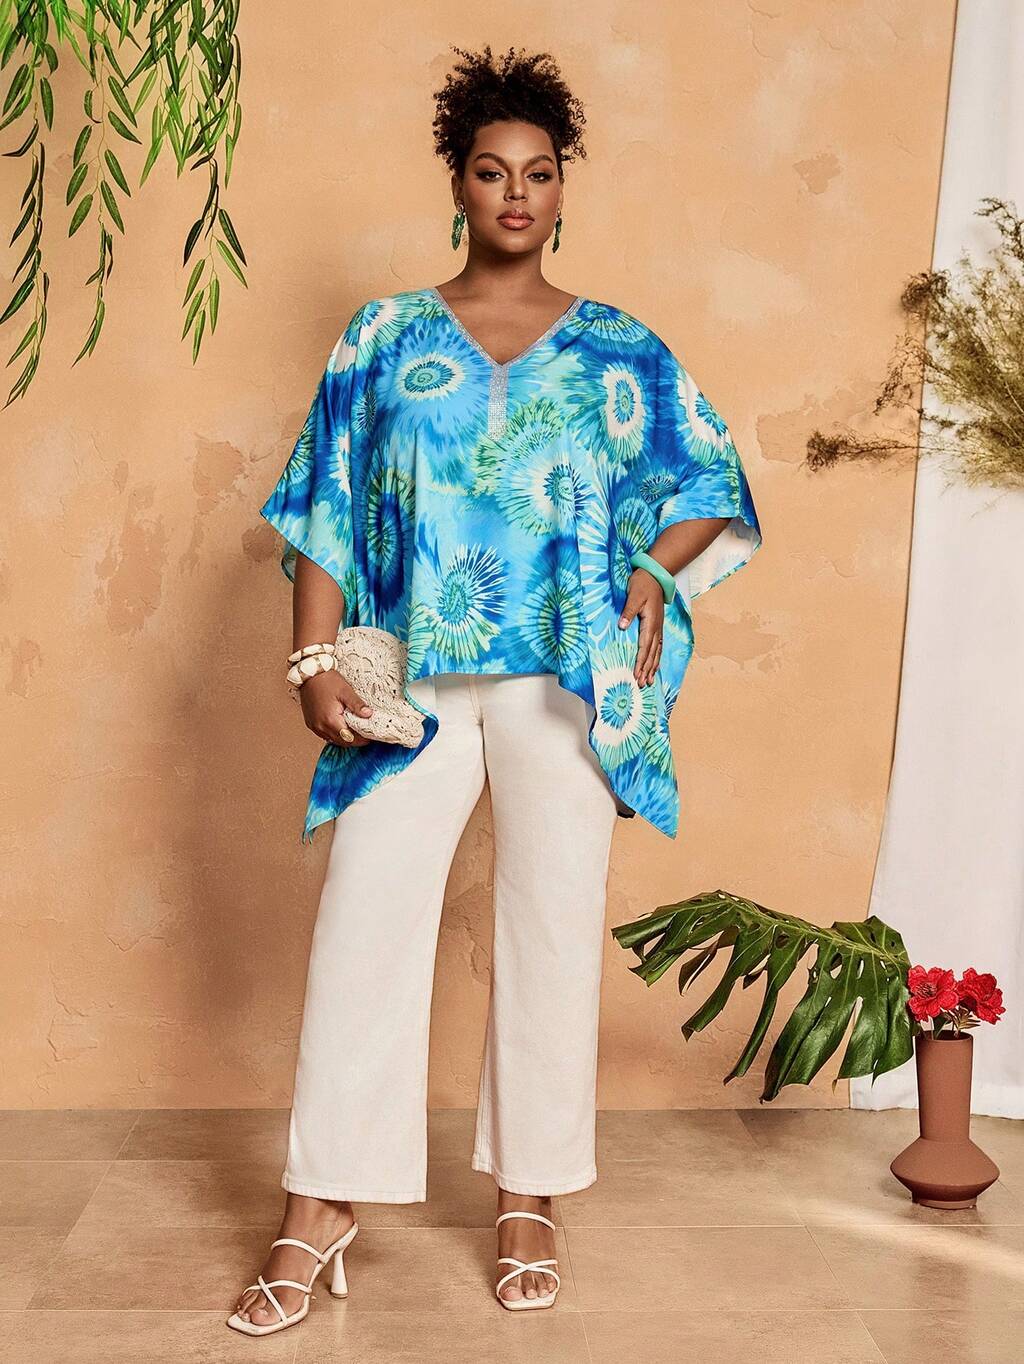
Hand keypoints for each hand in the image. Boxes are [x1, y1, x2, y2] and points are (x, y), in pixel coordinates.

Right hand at [298, 669, 372, 745]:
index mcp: (331, 720)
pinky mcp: (311, 723)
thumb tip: (369, 714)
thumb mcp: (345, 691)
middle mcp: (321, 726)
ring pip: (333, 740)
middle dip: (355, 740)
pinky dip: (335, 734)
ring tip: (355, 730)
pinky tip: (341, 727)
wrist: (309, 674)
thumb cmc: (326, 680)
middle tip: (365, 734)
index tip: (370, 736)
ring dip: (344, 738)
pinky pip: (325, 735)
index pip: (350, 738)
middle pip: (342, 741)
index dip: (361, 739)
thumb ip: (357, 705)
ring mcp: (314, 726)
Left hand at [618, 569, 664, 686]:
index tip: (636, 674)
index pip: (644, 647)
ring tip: (650, 681)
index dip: (640, 662)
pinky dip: (657, 658)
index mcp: (650, 622)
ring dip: (653, 667)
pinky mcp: (657, 626)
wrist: (655, 576)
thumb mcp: (633, 595)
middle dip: (647, 670)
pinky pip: (659, 646)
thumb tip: (622, 626)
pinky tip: (654, 666)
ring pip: (657, 652)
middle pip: (652, 653)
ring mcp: (658, 628)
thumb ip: (628, 611)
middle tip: (643, 684)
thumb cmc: (642, 584)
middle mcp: (656, 628)